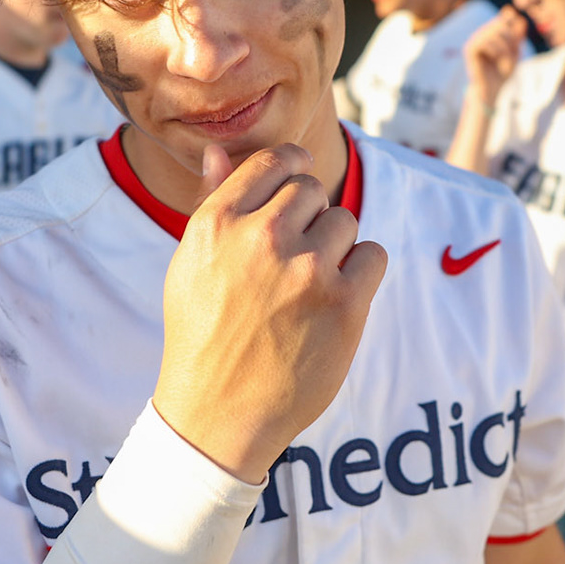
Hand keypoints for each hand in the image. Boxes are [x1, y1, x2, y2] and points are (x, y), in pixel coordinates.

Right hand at [155, 143, 387, 481]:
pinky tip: (335, 299)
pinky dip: (362, 273)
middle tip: (294, 258)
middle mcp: (261, 238)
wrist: (218, 413)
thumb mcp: (190, 263)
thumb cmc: (203, 334)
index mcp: (218, 222)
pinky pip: (373, 255)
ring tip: (308, 285)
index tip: (296, 189)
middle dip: (310, 215)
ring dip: (335, 246)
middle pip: (313, 188)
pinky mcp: (344, 302)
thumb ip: (211, 201)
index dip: (292, 170)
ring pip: (345, 221)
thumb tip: (217, 150)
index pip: (274, 161)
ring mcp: (305, 270)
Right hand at [462, 7, 528, 106]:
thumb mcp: (516, 52)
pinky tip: (495, 59)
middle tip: (514, 54)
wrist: (493, 89)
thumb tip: (520, 17)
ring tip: (506, 61)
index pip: (506, 17)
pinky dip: (494, 51)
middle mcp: (483, 33)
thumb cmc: (503, 72)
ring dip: (505, 48)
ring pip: (495, 32)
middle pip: (501, 23)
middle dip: (512, 39)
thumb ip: (517, 36)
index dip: (514, 25)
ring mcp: (475, 39)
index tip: (519, 40)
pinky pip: (485, 41)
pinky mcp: (469, 48)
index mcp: (493, 32)